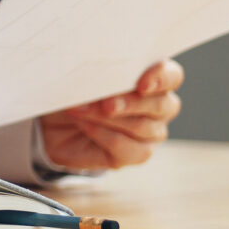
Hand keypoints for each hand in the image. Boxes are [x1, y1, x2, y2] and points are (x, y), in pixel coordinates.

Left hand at [34, 60, 184, 172]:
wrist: (57, 124)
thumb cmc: (78, 93)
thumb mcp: (84, 79)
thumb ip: (97, 74)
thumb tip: (96, 76)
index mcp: (155, 80)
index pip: (172, 77)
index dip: (161, 78)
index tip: (142, 84)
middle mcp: (160, 107)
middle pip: (160, 105)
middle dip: (131, 102)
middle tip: (106, 104)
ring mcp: (152, 133)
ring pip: (141, 126)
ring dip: (106, 117)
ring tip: (80, 109)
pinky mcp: (136, 154)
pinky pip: (124, 146)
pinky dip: (100, 133)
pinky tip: (83, 124)